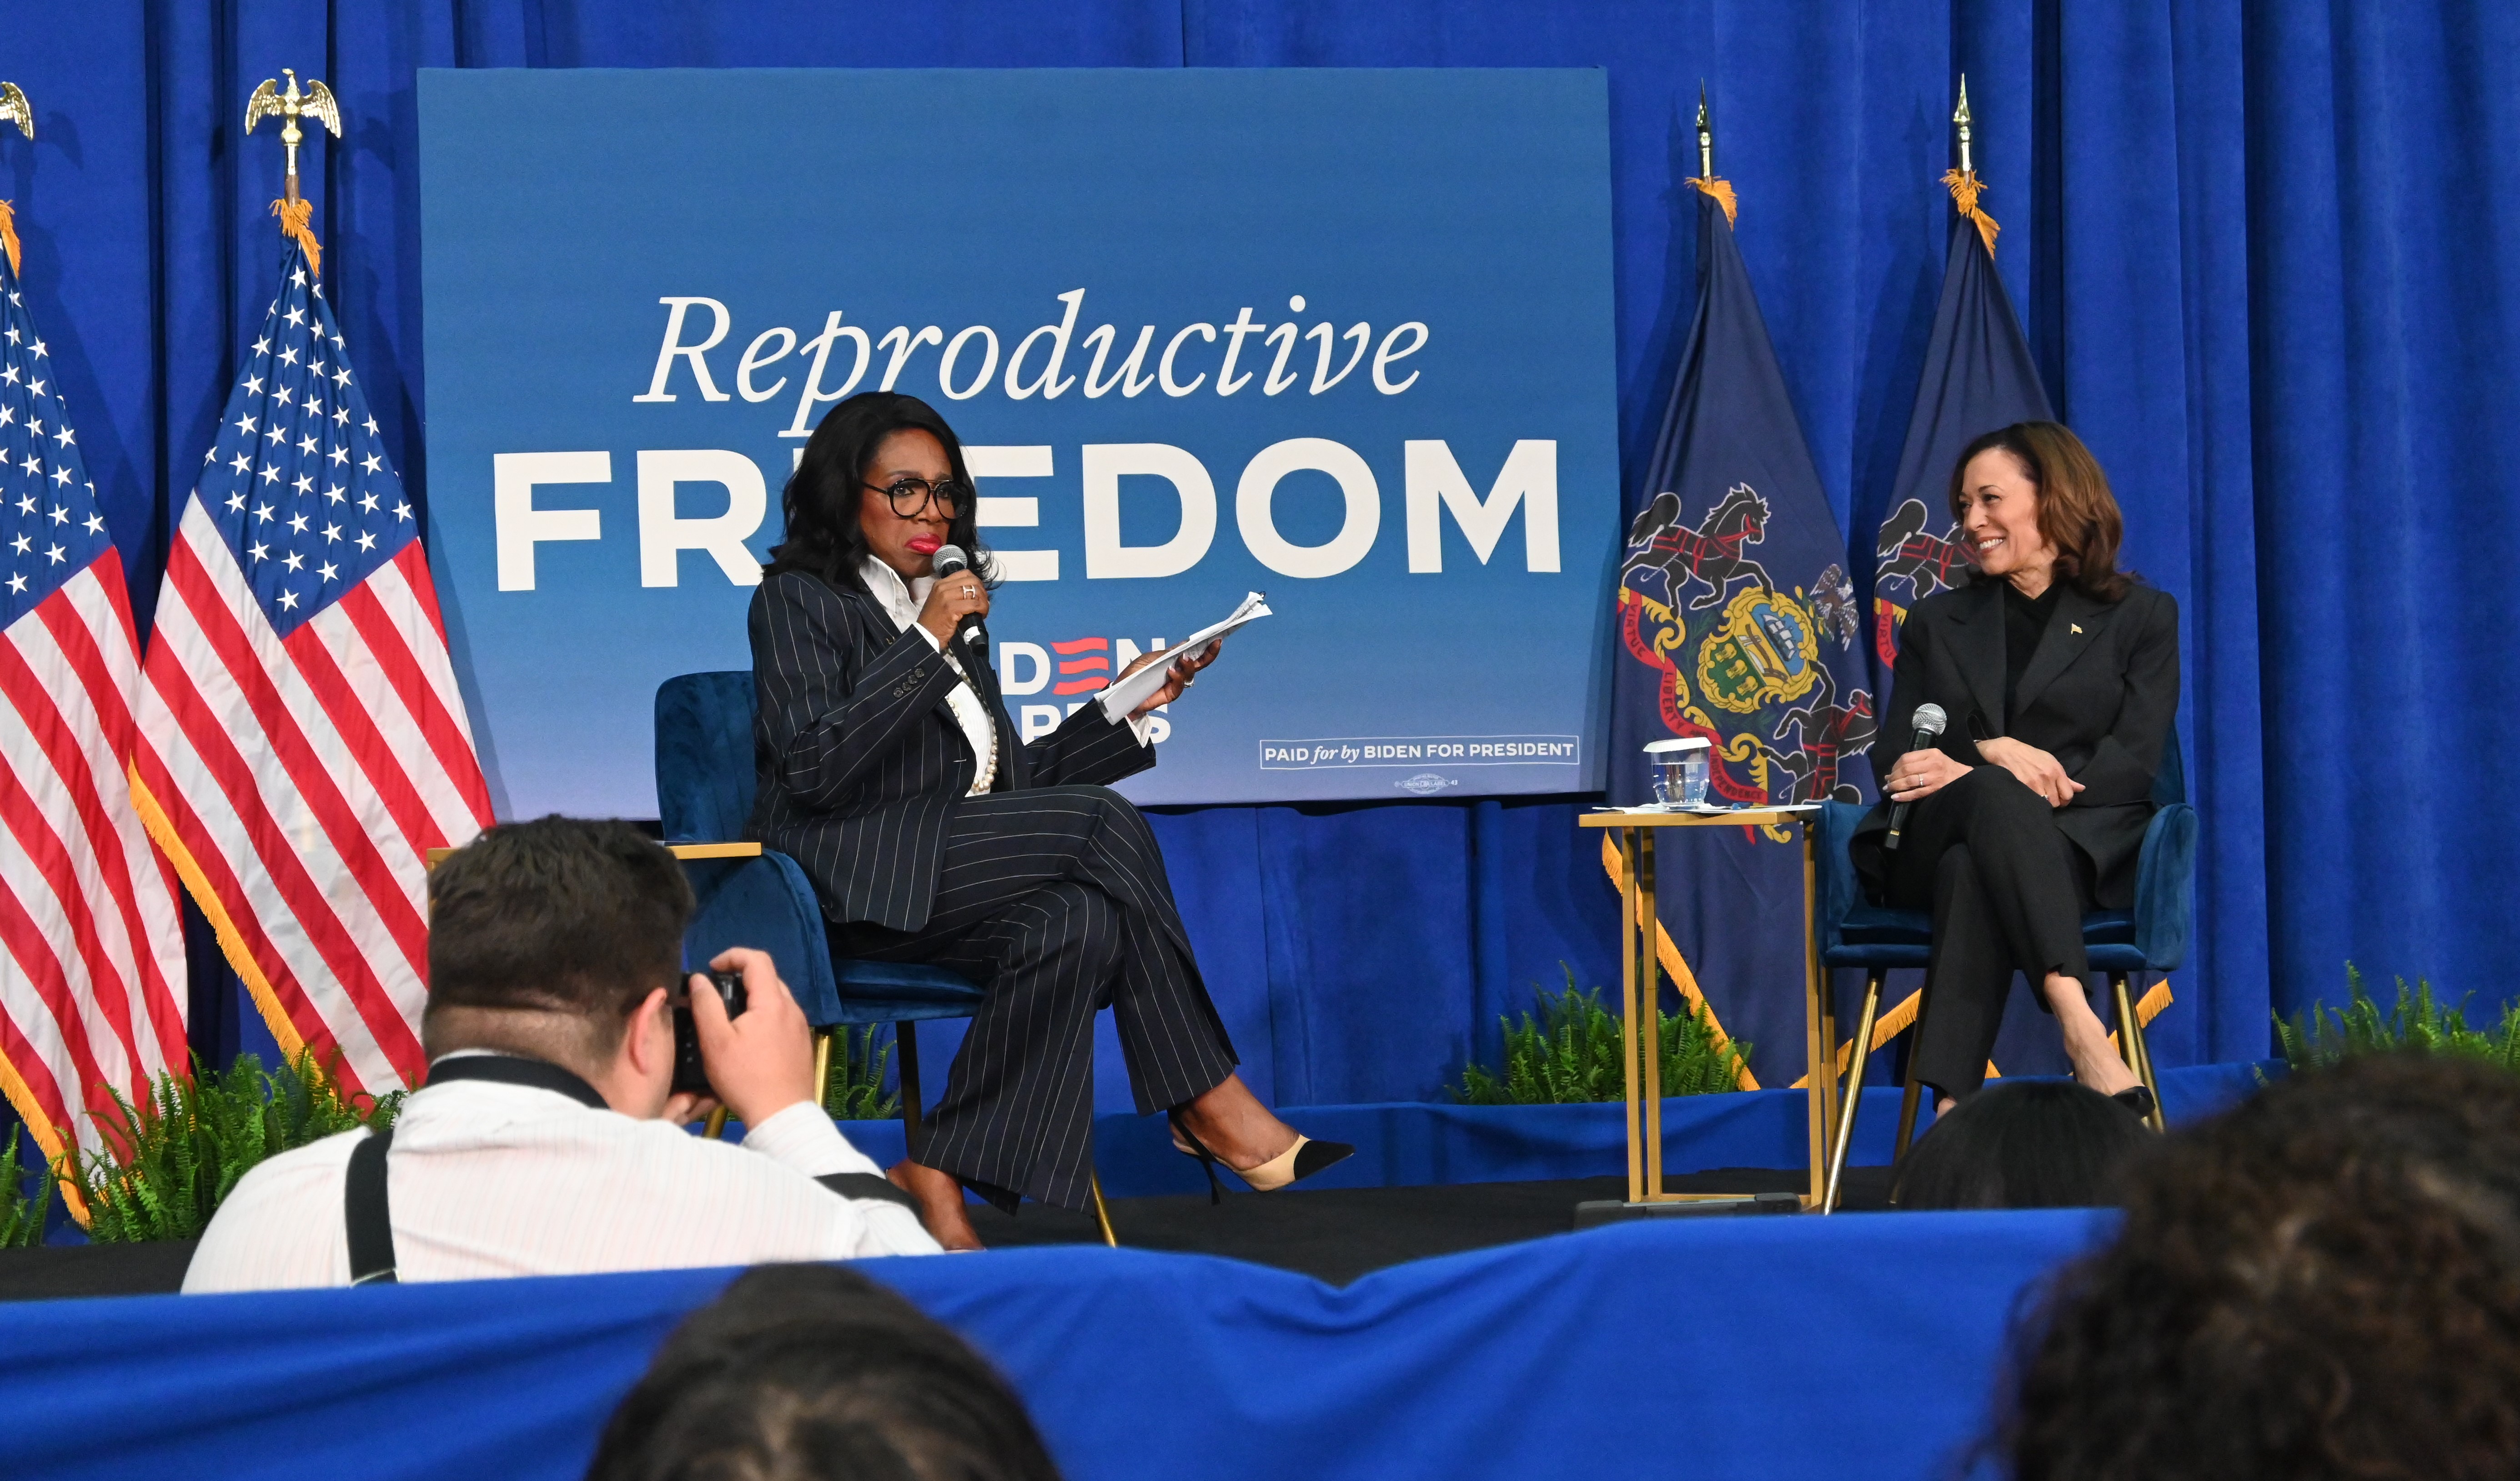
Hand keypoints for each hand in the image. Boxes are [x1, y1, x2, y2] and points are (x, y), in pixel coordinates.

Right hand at [687, 947, 816, 1128]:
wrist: (782, 1116)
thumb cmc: (745, 1078)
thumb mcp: (716, 1041)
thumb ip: (706, 1005)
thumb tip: (699, 979)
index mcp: (773, 1002)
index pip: (757, 960)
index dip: (732, 956)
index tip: (711, 969)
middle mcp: (792, 1009)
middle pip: (768, 977)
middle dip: (741, 977)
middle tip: (716, 994)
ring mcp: (801, 1027)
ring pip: (776, 998)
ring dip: (753, 997)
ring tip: (729, 1016)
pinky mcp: (802, 1044)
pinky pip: (782, 1017)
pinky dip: (764, 1015)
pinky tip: (749, 1037)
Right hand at [916, 574, 989, 646]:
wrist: (925, 635)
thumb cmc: (935, 621)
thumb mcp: (941, 601)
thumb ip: (954, 593)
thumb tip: (975, 593)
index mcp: (940, 584)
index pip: (965, 574)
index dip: (976, 582)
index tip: (979, 593)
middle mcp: (943, 587)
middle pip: (972, 581)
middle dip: (982, 592)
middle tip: (983, 603)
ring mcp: (946, 596)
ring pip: (975, 591)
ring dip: (984, 601)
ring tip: (983, 610)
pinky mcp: (951, 608)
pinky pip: (974, 604)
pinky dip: (982, 609)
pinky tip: (982, 614)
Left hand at [1120, 639, 1222, 718]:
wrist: (1122, 693)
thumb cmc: (1134, 674)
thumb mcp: (1151, 658)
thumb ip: (1168, 653)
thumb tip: (1186, 644)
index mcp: (1173, 660)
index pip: (1193, 653)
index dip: (1205, 647)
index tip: (1215, 637)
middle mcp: (1178, 672)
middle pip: (1198, 664)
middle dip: (1208, 654)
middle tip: (1215, 644)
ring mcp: (1175, 684)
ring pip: (1190, 674)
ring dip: (1189, 665)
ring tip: (1183, 658)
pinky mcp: (1170, 695)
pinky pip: (1178, 687)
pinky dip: (1177, 678)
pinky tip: (1172, 671)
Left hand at [1883, 746, 1972, 803]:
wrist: (1965, 778)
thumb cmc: (1946, 767)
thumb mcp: (1934, 757)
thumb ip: (1916, 761)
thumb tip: (1892, 772)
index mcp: (1931, 754)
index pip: (1906, 758)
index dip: (1895, 766)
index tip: (1891, 772)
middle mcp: (1932, 764)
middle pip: (1906, 769)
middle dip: (1893, 777)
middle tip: (1887, 782)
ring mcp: (1933, 777)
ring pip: (1909, 781)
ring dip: (1895, 786)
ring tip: (1889, 789)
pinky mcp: (1935, 789)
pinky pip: (1916, 793)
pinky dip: (1904, 795)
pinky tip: (1895, 797)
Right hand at [1975, 736, 2084, 808]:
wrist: (2008, 751)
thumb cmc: (2031, 756)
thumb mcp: (2051, 762)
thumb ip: (2066, 778)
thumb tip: (2081, 789)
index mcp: (2056, 770)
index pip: (2068, 794)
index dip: (2065, 800)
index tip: (2060, 799)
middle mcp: (2047, 777)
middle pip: (2056, 802)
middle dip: (2053, 803)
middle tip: (2048, 799)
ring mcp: (2034, 783)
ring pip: (2044, 804)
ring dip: (2043, 804)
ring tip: (2039, 798)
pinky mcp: (2022, 787)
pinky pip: (2033, 802)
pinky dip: (2033, 802)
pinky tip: (2030, 797)